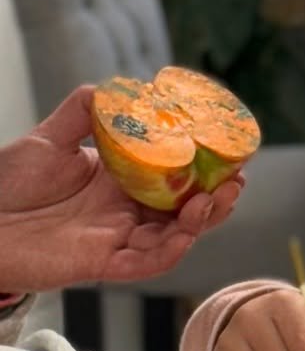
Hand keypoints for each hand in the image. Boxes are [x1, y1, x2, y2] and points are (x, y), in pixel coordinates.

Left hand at [0, 87, 240, 291]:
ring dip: (202, 221)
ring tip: (218, 197)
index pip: (174, 180)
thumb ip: (85, 112)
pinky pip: (148, 262)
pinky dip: (171, 249)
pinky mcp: (102, 264)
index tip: (228, 151)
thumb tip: (119, 87)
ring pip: (175, 238)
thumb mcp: (49, 137)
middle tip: (236, 179)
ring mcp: (117, 240)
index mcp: (120, 185)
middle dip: (217, 199)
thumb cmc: (6, 184)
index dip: (204, 170)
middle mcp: (125, 214)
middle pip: (185, 212)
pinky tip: (186, 232)